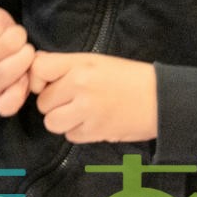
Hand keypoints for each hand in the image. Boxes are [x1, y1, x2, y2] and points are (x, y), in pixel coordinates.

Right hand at [0, 1, 36, 116]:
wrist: (9, 46)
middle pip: (1, 53)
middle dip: (15, 38)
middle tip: (16, 35)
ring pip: (9, 74)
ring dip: (24, 57)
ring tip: (25, 51)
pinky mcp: (2, 100)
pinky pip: (8, 104)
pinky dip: (19, 90)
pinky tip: (25, 77)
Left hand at [28, 51, 156, 142]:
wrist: (161, 99)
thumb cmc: (127, 77)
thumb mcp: (95, 60)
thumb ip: (64, 64)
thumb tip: (35, 66)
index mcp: (79, 65)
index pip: (37, 70)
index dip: (37, 78)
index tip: (47, 82)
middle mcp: (79, 87)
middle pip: (43, 102)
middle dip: (53, 103)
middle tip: (71, 99)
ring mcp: (87, 111)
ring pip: (52, 122)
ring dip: (62, 119)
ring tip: (79, 112)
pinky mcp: (96, 131)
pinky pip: (70, 136)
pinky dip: (78, 131)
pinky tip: (92, 121)